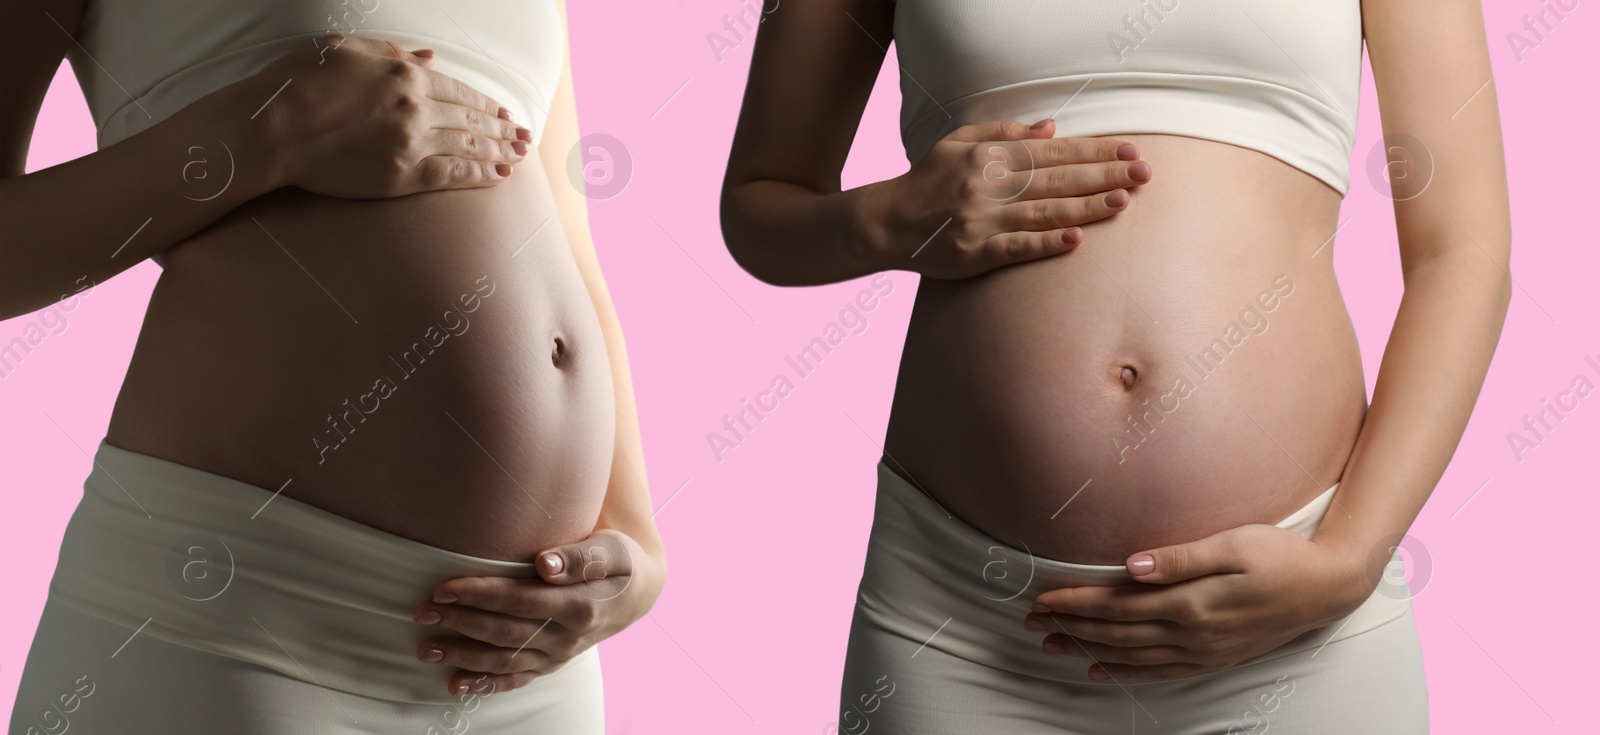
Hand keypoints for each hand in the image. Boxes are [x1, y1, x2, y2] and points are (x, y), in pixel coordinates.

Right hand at [247, 34, 532, 197]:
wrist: (274, 127)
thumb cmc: (300, 82)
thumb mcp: (347, 50)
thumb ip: (393, 53)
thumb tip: (431, 57)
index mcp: (405, 75)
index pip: (459, 91)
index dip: (486, 104)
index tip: (505, 113)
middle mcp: (417, 108)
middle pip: (471, 120)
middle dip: (503, 129)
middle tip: (525, 137)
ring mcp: (412, 144)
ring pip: (469, 147)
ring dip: (500, 151)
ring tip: (520, 155)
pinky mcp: (402, 176)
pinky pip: (453, 176)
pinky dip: (480, 175)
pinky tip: (499, 176)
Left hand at [411, 529, 664, 695]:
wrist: (637, 592)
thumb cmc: (619, 561)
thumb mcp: (611, 549)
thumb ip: (581, 557)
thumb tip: (545, 564)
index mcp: (581, 605)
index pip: (520, 601)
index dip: (480, 595)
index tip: (444, 587)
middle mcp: (567, 637)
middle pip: (505, 632)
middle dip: (460, 623)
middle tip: (421, 612)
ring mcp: (558, 655)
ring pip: (504, 660)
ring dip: (462, 656)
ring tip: (425, 648)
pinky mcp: (551, 664)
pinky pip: (516, 680)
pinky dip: (485, 685)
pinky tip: (455, 684)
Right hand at [866, 118, 1151, 278]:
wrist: (886, 223)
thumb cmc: (926, 181)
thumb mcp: (958, 144)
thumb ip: (1003, 134)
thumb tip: (1051, 128)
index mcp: (988, 156)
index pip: (1052, 151)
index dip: (1093, 151)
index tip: (1128, 151)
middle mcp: (988, 185)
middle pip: (1057, 178)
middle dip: (1104, 175)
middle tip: (1144, 174)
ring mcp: (982, 220)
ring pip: (1044, 211)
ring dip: (1087, 206)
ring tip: (1123, 202)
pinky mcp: (975, 253)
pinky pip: (1018, 247)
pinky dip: (1047, 243)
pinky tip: (1076, 239)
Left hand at [1023, 525, 1372, 681]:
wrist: (1327, 588)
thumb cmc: (1280, 555)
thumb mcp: (1233, 544)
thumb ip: (1180, 557)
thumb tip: (1130, 566)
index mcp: (1192, 601)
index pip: (1118, 604)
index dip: (1076, 601)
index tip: (1042, 597)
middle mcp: (1192, 632)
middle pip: (1117, 631)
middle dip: (1071, 625)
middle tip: (1031, 620)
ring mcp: (1202, 650)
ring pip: (1131, 654)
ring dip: (1088, 648)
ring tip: (1052, 643)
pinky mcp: (1212, 657)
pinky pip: (1159, 671)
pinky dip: (1125, 672)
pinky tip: (1100, 669)